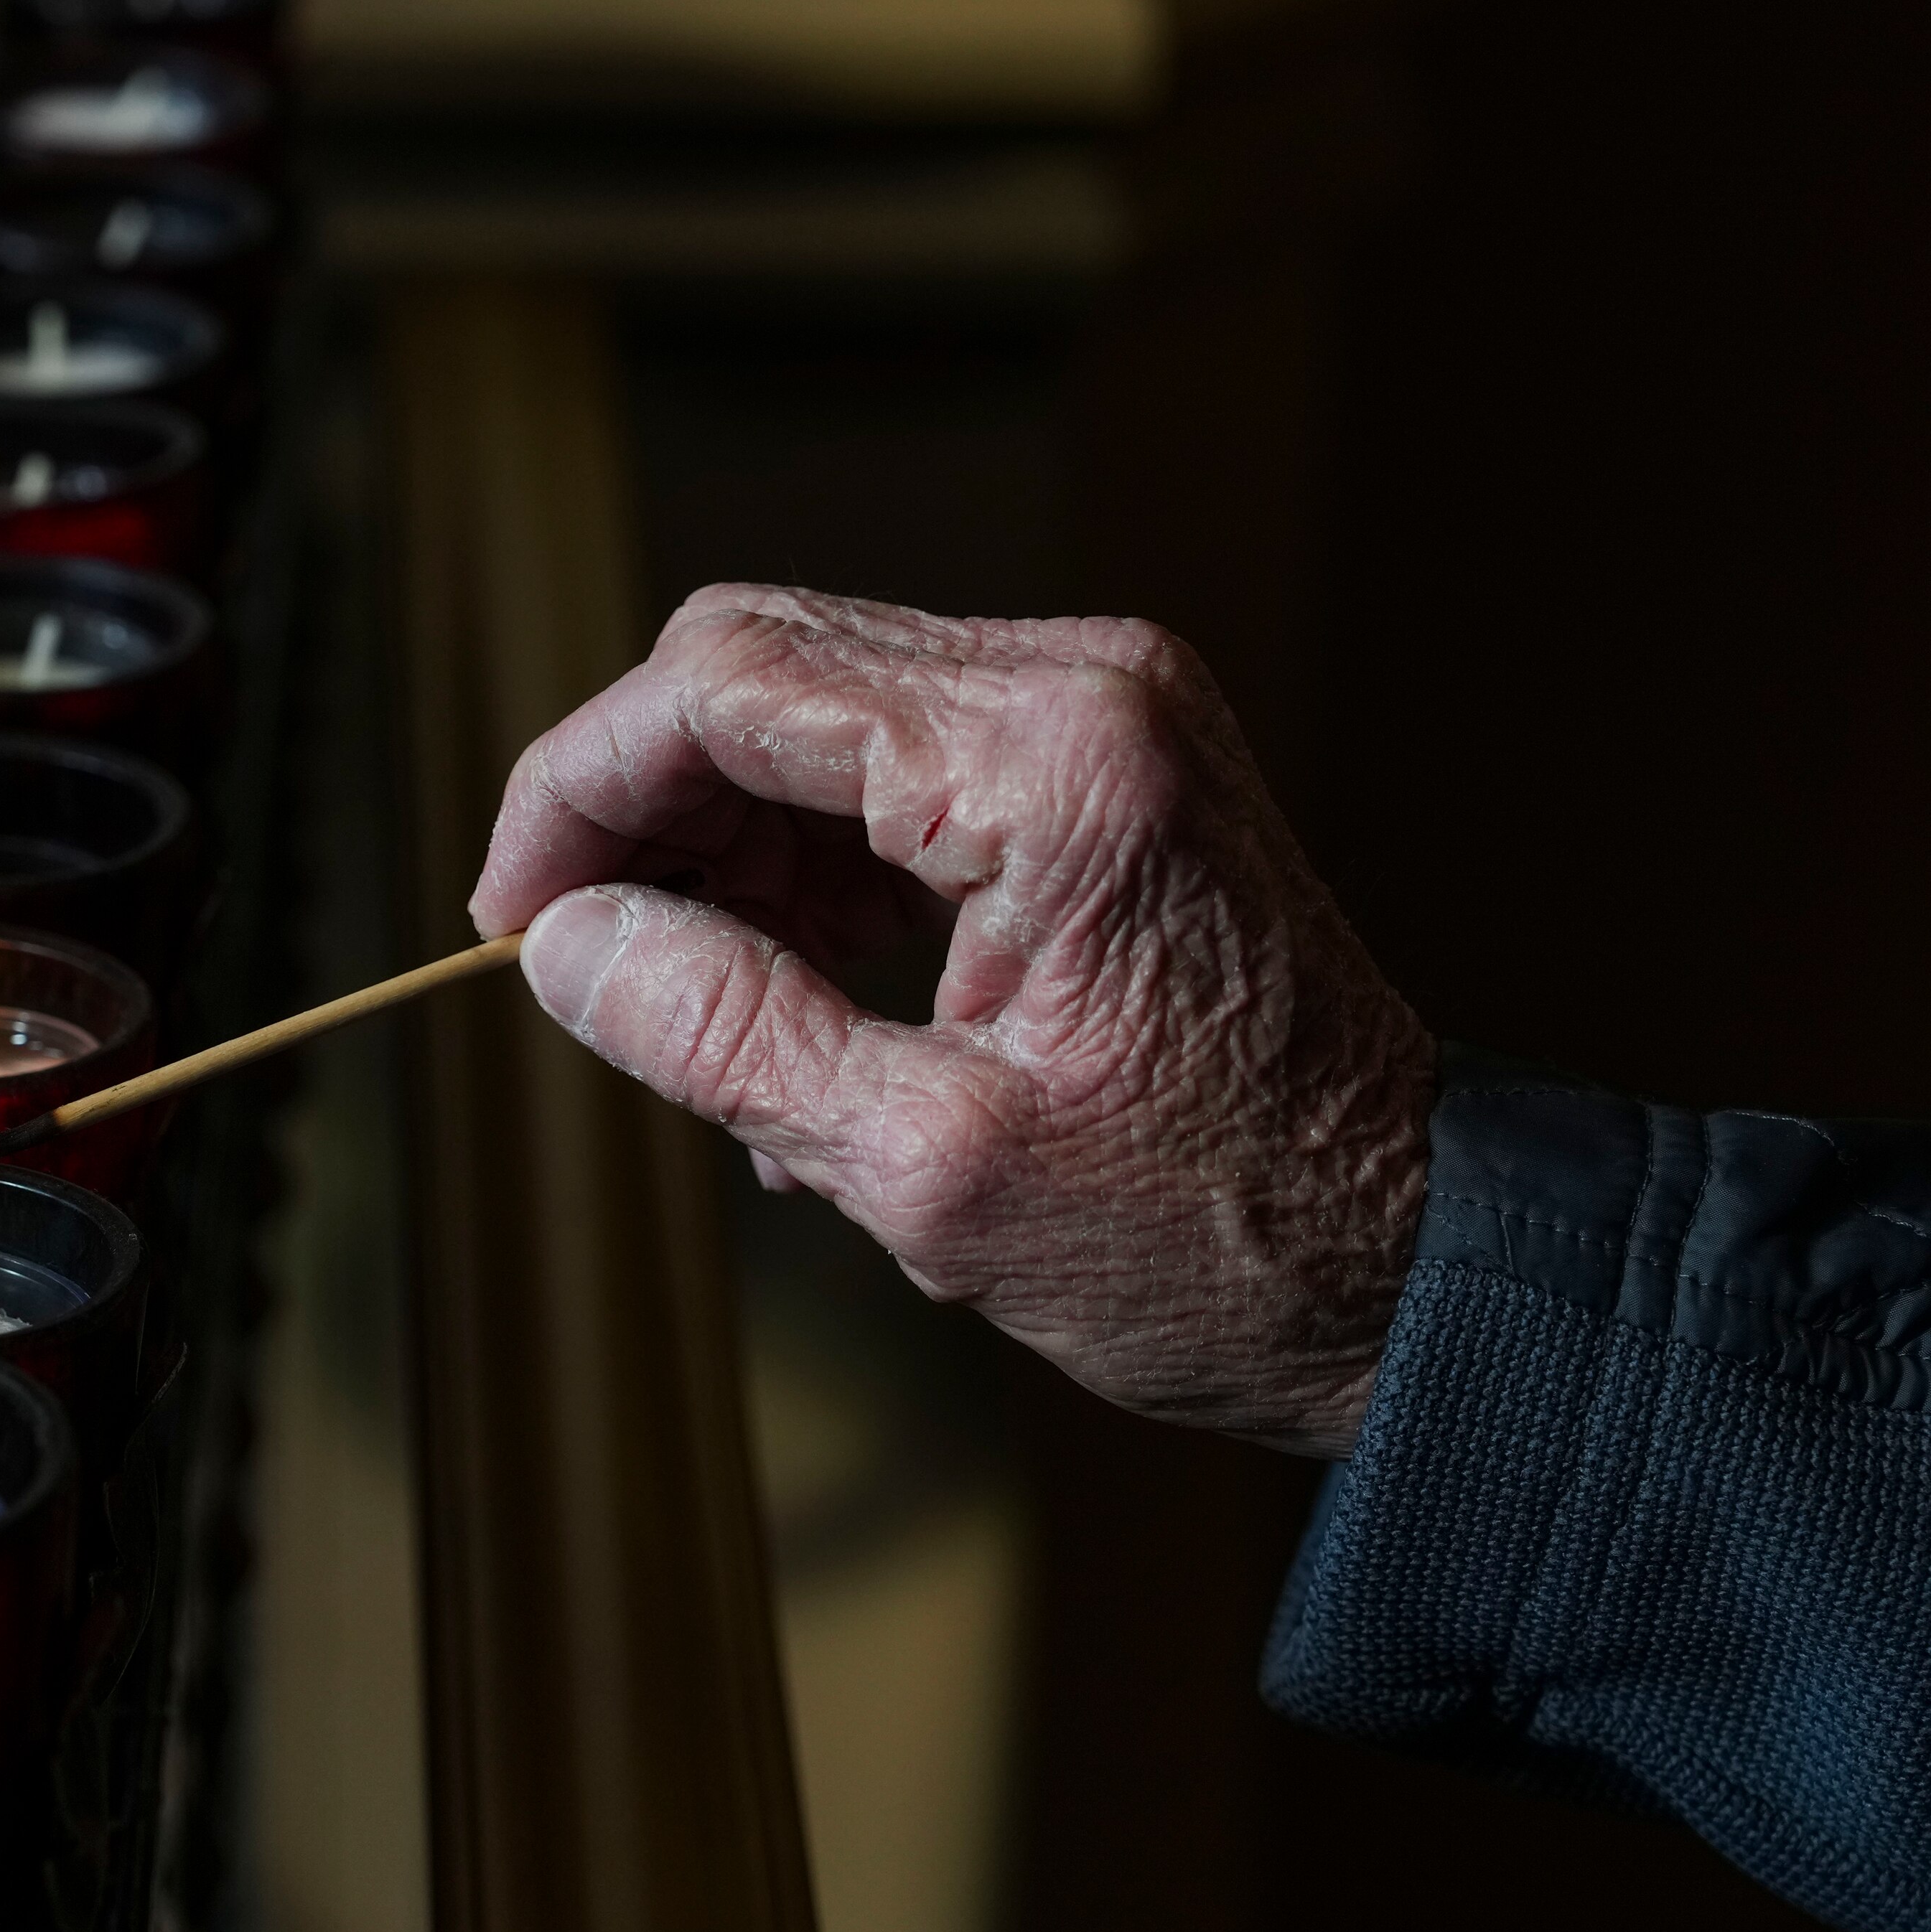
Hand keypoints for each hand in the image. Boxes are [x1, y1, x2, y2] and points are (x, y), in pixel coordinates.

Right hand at [469, 585, 1436, 1456]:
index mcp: (1054, 764)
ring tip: (721, 1023)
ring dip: (724, 850)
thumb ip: (726, 1032)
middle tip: (588, 968)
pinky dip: (812, 864)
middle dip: (641, 812)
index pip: (726, 682)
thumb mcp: (929, 1167)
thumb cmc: (1213, 1240)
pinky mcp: (1111, 760)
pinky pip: (893, 760)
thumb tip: (564, 944)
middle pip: (759, 667)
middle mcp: (1087, 689)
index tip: (509, 919)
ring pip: (814, 708)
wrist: (1422, 1264)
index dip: (577, 786)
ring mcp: (1108, 713)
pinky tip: (805, 998)